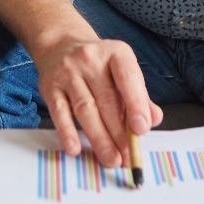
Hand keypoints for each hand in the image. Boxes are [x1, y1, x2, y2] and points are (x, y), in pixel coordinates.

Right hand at [32, 36, 162, 167]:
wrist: (60, 44)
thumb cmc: (99, 64)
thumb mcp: (122, 70)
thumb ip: (139, 95)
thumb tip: (153, 120)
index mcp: (115, 53)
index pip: (127, 77)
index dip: (136, 104)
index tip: (141, 130)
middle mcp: (90, 59)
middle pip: (106, 100)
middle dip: (119, 133)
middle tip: (128, 156)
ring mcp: (68, 72)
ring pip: (85, 109)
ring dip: (99, 138)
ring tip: (111, 159)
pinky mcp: (50, 86)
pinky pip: (60, 112)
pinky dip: (67, 132)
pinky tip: (75, 149)